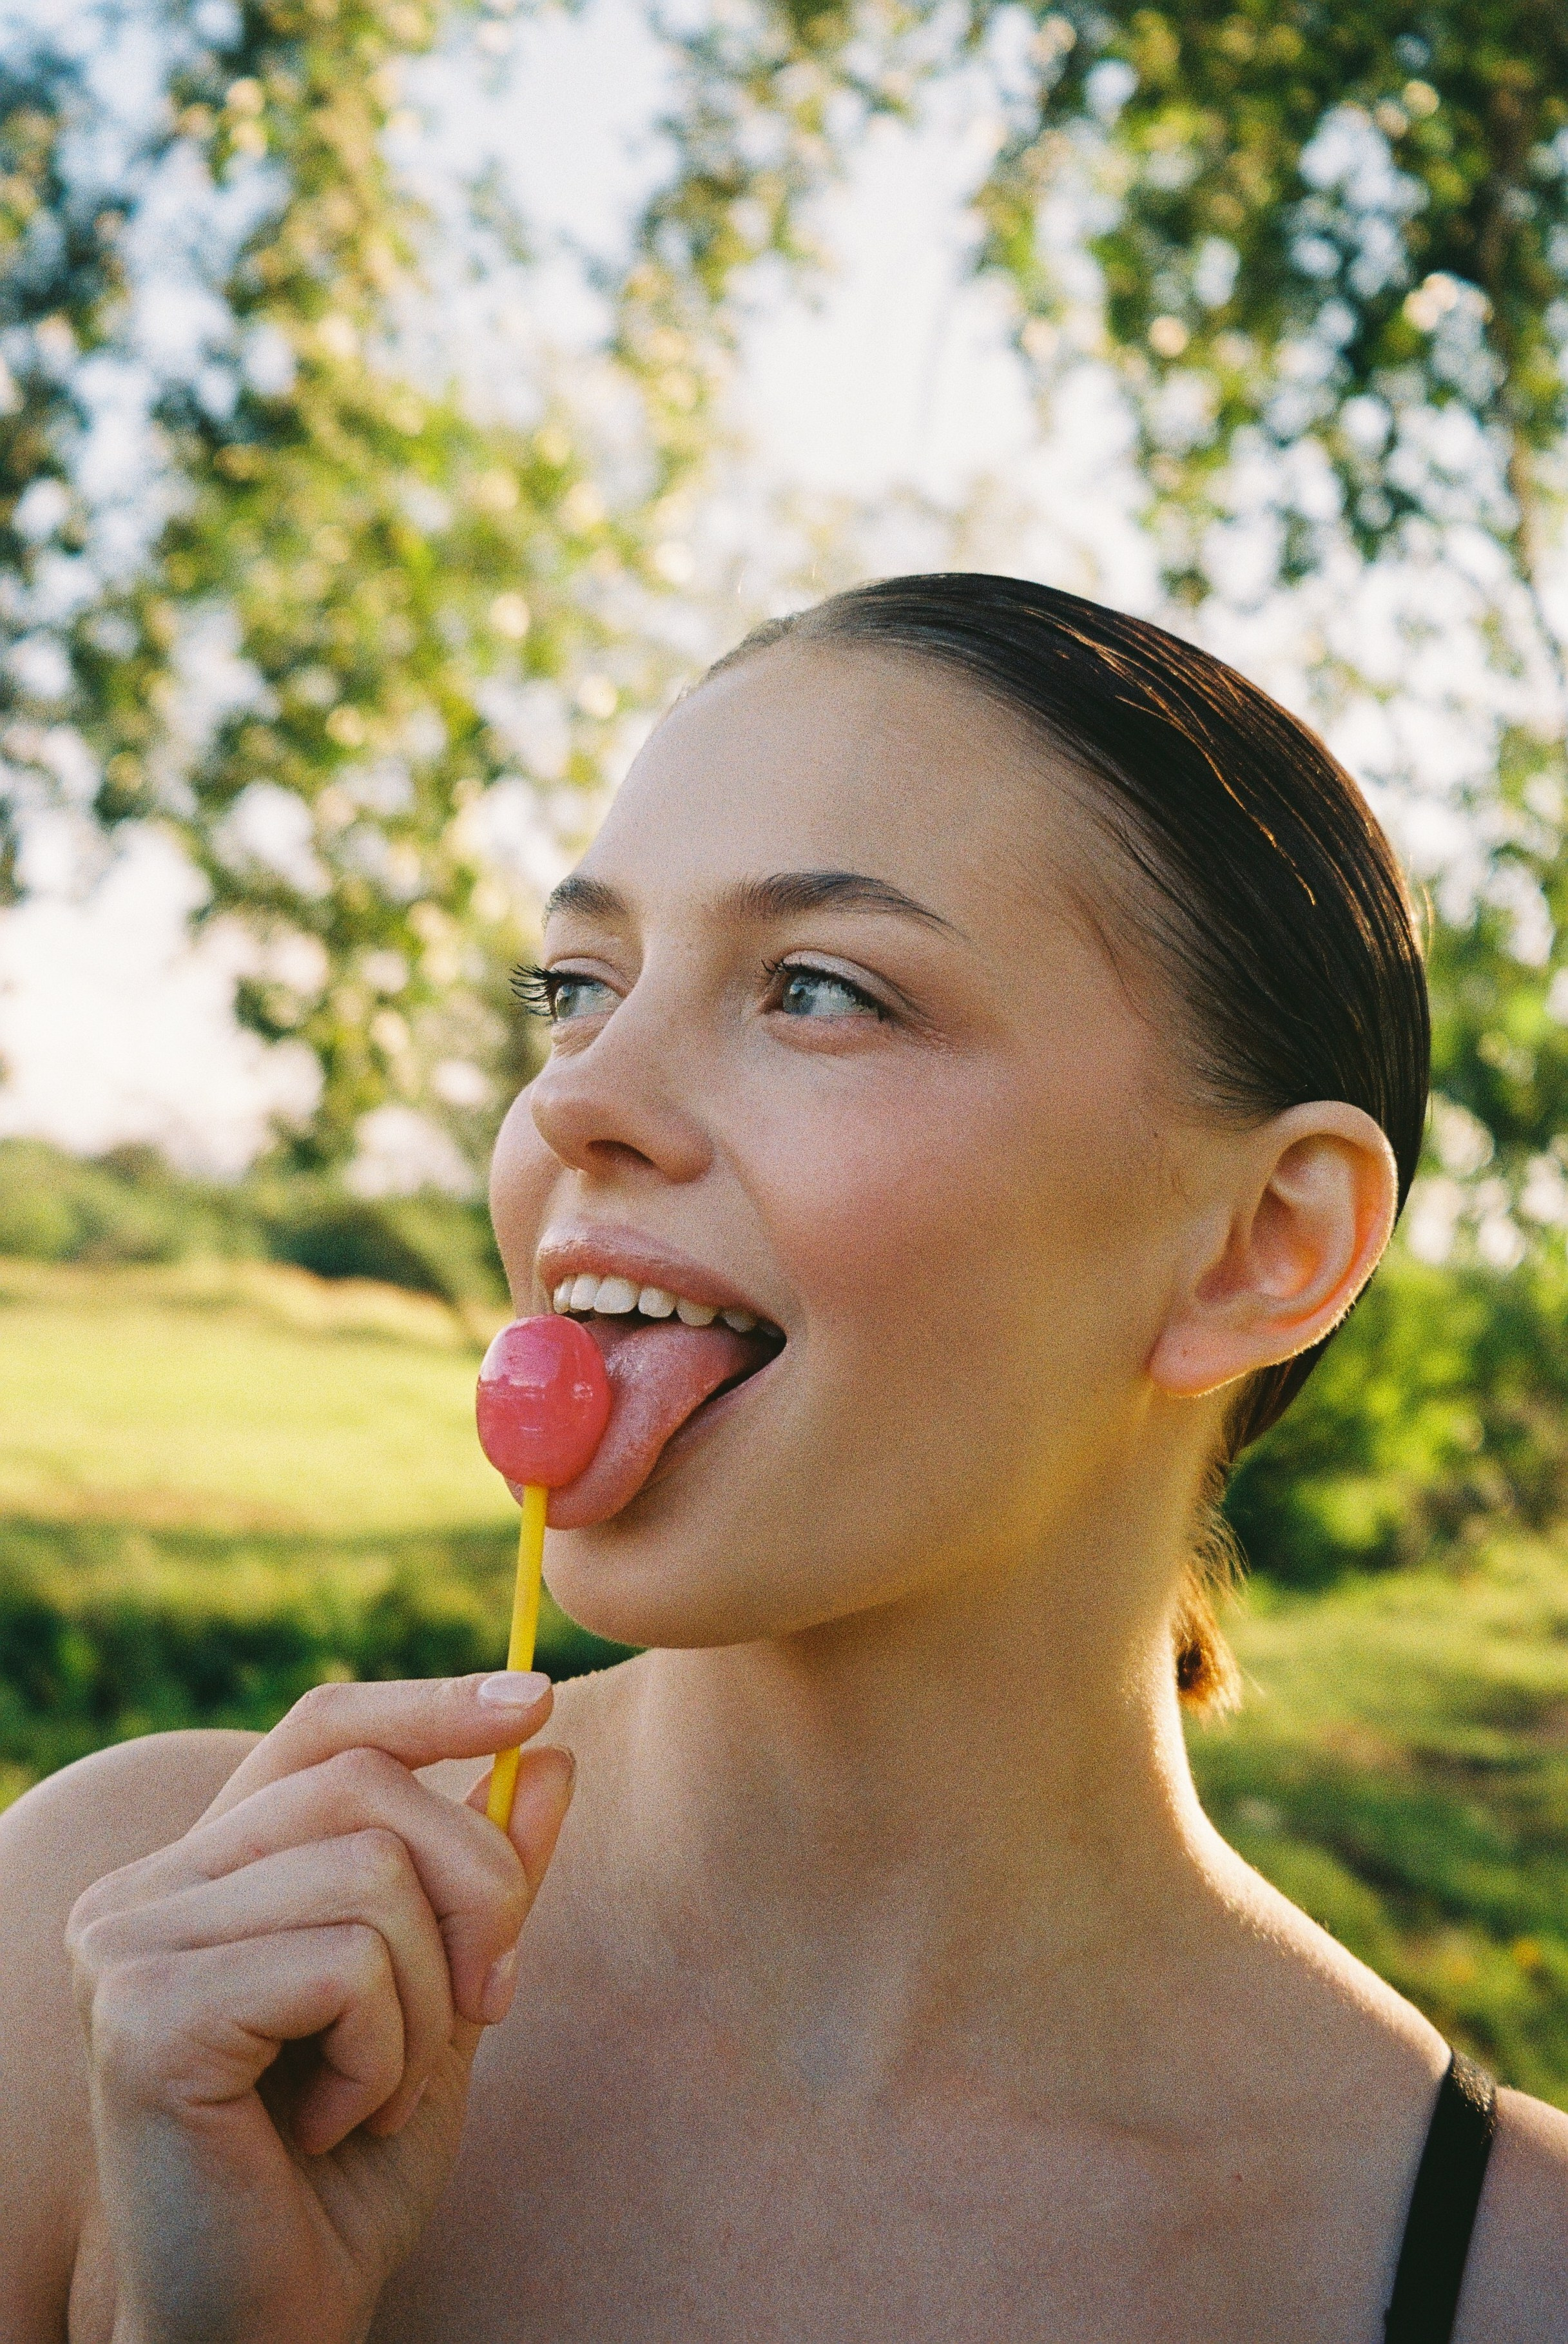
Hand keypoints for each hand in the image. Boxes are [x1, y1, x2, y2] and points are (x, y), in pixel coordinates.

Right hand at [66, 1672, 572, 2343]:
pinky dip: (381, 2052)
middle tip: (487, 2004)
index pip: (319, 1728)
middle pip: (365, 1785)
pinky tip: (333, 2121)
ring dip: (426, 2001)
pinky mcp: (147, 2012)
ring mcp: (131, 1942)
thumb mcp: (445, 1998)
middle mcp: (148, 1886)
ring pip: (368, 1874)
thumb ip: (485, 1881)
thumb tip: (552, 1754)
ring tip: (377, 2089)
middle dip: (474, 1889)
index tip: (533, 1701)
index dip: (427, 1703)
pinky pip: (343, 1963)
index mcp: (209, 1869)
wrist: (275, 2322)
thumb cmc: (349, 2166)